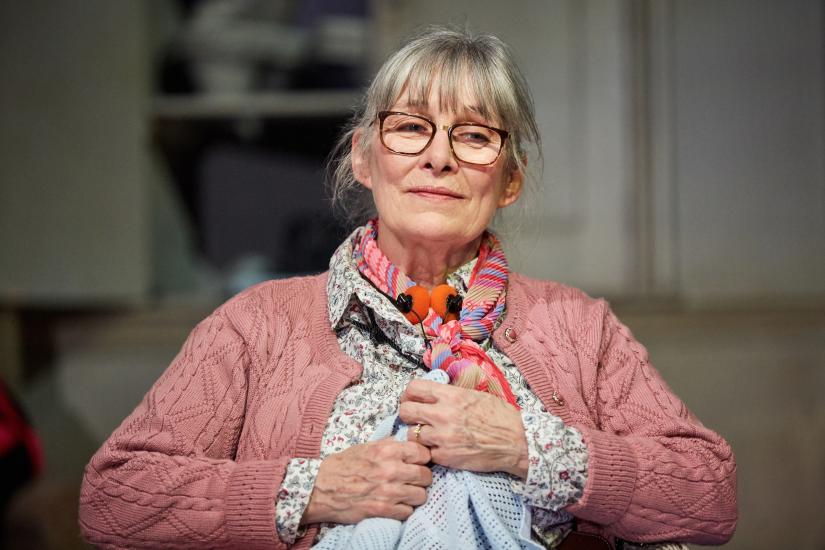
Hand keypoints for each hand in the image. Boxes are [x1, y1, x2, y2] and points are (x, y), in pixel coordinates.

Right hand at [301, 439, 431, 524]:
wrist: (320, 488)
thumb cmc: (343, 465)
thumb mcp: (367, 446)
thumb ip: (389, 444)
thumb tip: (407, 442)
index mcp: (387, 450)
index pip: (423, 453)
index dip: (422, 458)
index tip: (418, 462)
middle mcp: (391, 469)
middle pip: (426, 475)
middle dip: (422, 478)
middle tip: (413, 480)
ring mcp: (388, 491)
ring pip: (421, 495)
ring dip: (415, 495)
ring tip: (405, 493)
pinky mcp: (383, 510)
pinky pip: (408, 511)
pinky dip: (404, 509)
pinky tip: (395, 504)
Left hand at [399, 380, 528, 478]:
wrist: (516, 442)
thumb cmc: (499, 417)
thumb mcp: (474, 395)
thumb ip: (450, 394)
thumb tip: (433, 394)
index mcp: (450, 396)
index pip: (413, 389)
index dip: (409, 394)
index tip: (411, 399)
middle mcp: (442, 415)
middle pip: (405, 411)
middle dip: (407, 414)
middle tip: (415, 418)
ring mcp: (442, 437)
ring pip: (412, 435)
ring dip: (418, 435)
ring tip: (430, 436)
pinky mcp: (445, 457)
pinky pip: (426, 452)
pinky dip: (431, 451)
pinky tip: (441, 448)